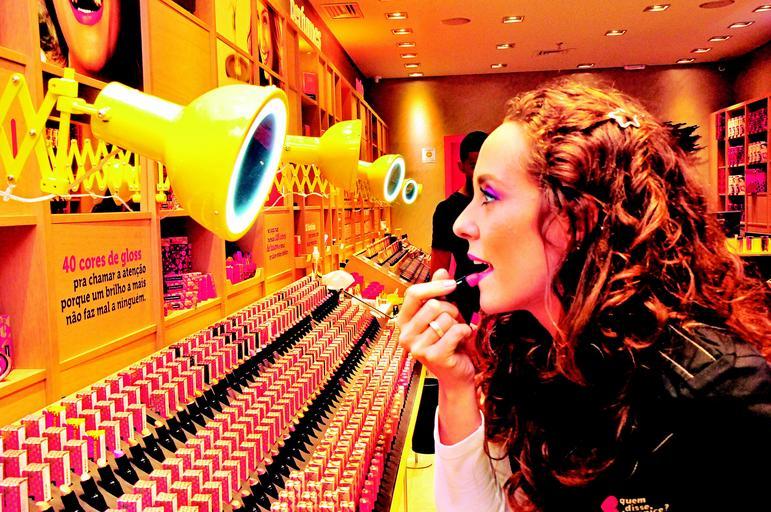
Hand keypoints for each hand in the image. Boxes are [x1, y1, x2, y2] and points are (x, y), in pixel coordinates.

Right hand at [397, 268, 476, 390]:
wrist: (456, 375)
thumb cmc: (448, 343)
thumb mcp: (442, 315)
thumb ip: (438, 294)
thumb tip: (441, 270)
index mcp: (404, 322)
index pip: (412, 294)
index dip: (433, 286)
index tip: (451, 284)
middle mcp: (406, 335)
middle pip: (433, 305)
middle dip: (451, 310)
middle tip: (454, 321)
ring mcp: (417, 348)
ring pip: (445, 319)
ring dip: (458, 323)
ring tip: (456, 334)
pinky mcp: (433, 356)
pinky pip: (455, 331)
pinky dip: (465, 332)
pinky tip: (462, 340)